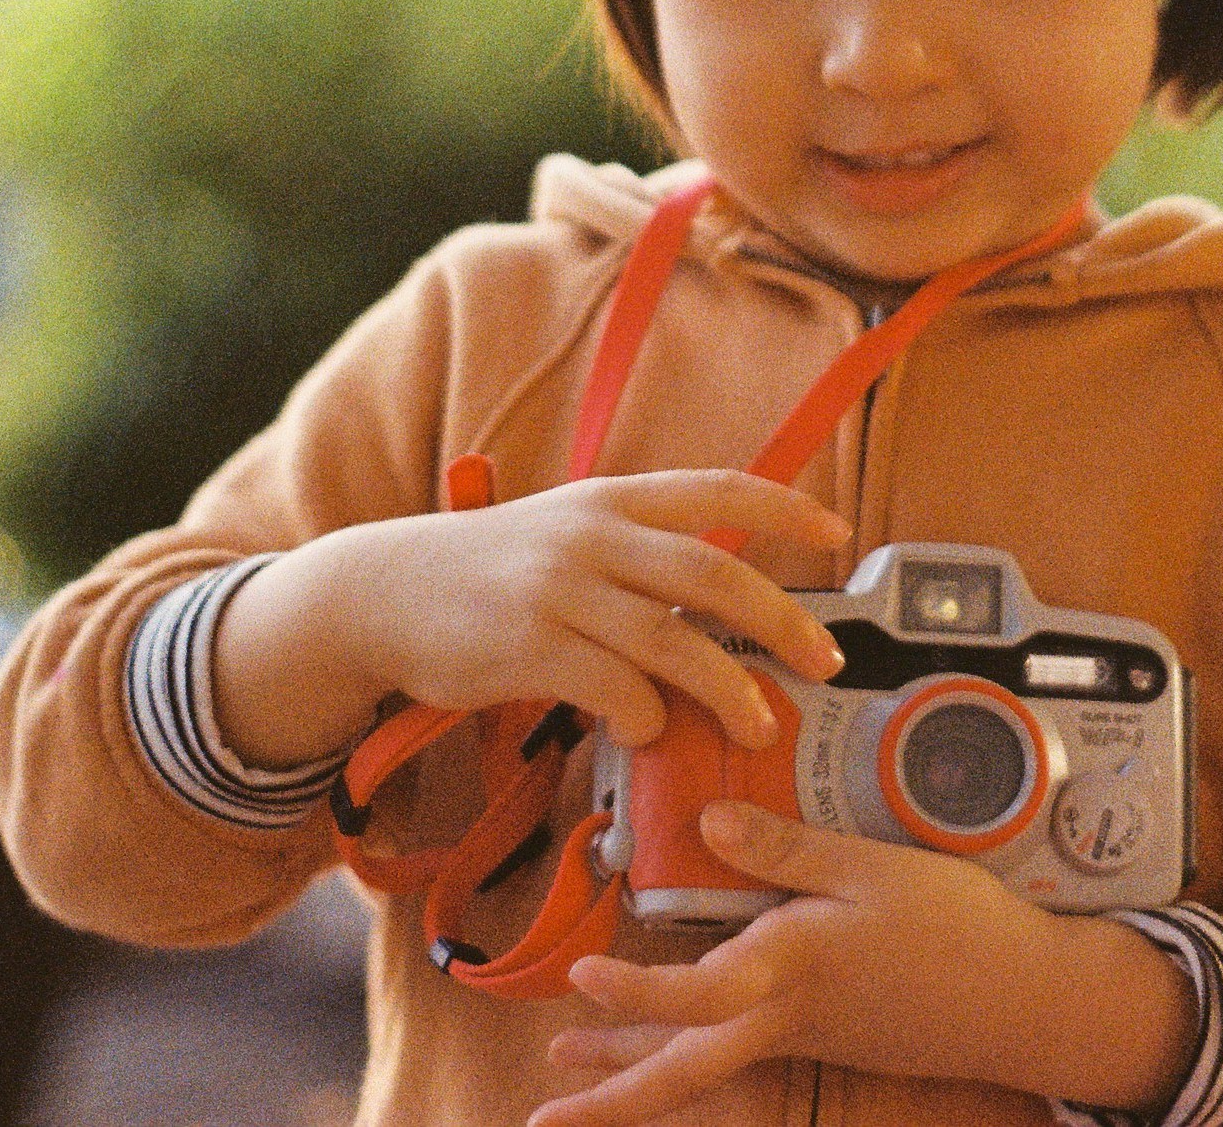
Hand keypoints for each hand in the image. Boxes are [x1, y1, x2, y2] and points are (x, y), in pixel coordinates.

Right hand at [213, 469, 848, 766]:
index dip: (785, 508)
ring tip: (759, 723)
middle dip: (783, 621)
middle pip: (715, 573)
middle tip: (826, 662)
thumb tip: (725, 596)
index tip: (839, 534)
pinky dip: (647, 719)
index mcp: (612, 499)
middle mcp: (593, 535)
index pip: (718, 489)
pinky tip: (649, 733)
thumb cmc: (490, 571)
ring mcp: (562, 590)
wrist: (383, 591)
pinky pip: (616, 691)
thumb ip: (639, 551)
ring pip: (675, 642)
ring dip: (728, 689)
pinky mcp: (531, 647)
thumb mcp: (566, 532)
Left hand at [529, 802, 1199, 1126]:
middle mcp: (786, 1016)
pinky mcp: (823, 1036)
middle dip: (611, 1098)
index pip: (697, 994)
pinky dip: (689, 1046)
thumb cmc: (959, 931)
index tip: (582, 979)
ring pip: (703, 1065)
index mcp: (794, 969)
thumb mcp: (875, 869)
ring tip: (572, 1070)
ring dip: (635, 1068)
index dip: (634, 991)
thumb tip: (710, 824)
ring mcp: (803, 1036)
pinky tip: (670, 1032)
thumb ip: (788, 850)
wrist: (1026, 1001)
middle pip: (683, 1073)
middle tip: (543, 1119)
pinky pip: (737, 1052)